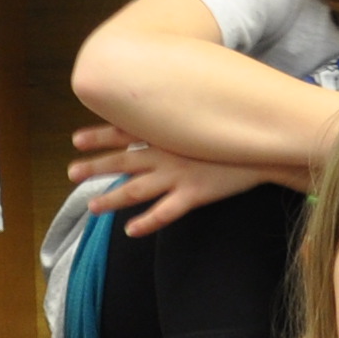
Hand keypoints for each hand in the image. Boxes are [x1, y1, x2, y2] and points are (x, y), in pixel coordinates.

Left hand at [69, 122, 278, 236]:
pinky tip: (131, 231)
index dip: (99, 135)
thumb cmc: (239, 126)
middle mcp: (166, 153)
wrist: (266, 146)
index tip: (76, 139)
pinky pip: (164, 212)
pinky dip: (146, 222)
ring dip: (111, 198)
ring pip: (135, 190)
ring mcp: (178, 175)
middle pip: (122, 161)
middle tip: (72, 172)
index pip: (125, 131)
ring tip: (92, 207)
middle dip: (95, 166)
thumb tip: (173, 106)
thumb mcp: (209, 111)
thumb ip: (186, 112)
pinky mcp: (194, 194)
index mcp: (168, 132)